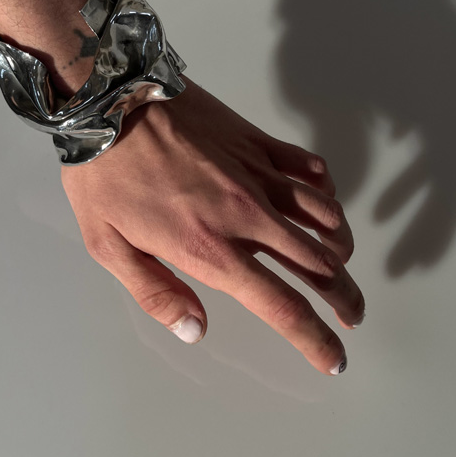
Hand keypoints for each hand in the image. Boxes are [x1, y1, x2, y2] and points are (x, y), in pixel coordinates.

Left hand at [61, 76, 364, 374]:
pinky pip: (312, 170)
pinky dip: (327, 194)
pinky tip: (324, 204)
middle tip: (351, 314)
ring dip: (341, 249)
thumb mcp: (108, 246)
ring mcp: (260, 176)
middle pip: (321, 267)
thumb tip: (196, 331)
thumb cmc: (104, 176)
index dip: (316, 340)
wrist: (111, 99)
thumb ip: (156, 294)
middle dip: (344, 298)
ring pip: (326, 218)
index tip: (335, 358)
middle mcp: (249, 217)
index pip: (282, 307)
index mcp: (212, 250)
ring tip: (341, 264)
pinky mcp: (260, 143)